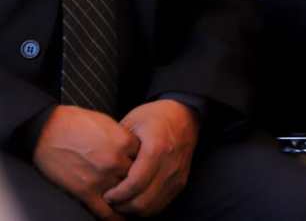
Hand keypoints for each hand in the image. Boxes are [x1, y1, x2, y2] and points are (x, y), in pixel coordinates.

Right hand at [32, 105, 138, 219]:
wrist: (49, 131)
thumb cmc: (78, 124)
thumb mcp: (110, 124)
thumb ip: (125, 140)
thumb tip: (136, 153)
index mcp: (124, 142)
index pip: (147, 159)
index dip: (146, 163)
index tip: (146, 167)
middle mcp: (115, 161)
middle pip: (138, 178)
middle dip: (140, 182)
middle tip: (142, 187)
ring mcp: (101, 178)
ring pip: (126, 196)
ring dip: (130, 200)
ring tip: (134, 202)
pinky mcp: (85, 192)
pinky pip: (106, 212)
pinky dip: (115, 217)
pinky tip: (120, 217)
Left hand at [103, 100, 198, 215]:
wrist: (184, 114)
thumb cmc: (154, 116)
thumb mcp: (132, 122)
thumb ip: (119, 146)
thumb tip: (101, 170)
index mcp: (157, 147)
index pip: (135, 183)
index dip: (118, 194)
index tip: (106, 194)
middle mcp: (170, 164)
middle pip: (143, 200)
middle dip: (123, 206)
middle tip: (110, 201)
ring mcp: (177, 174)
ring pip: (152, 207)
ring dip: (133, 210)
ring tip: (121, 202)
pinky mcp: (181, 181)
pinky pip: (162, 204)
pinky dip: (146, 208)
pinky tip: (135, 201)